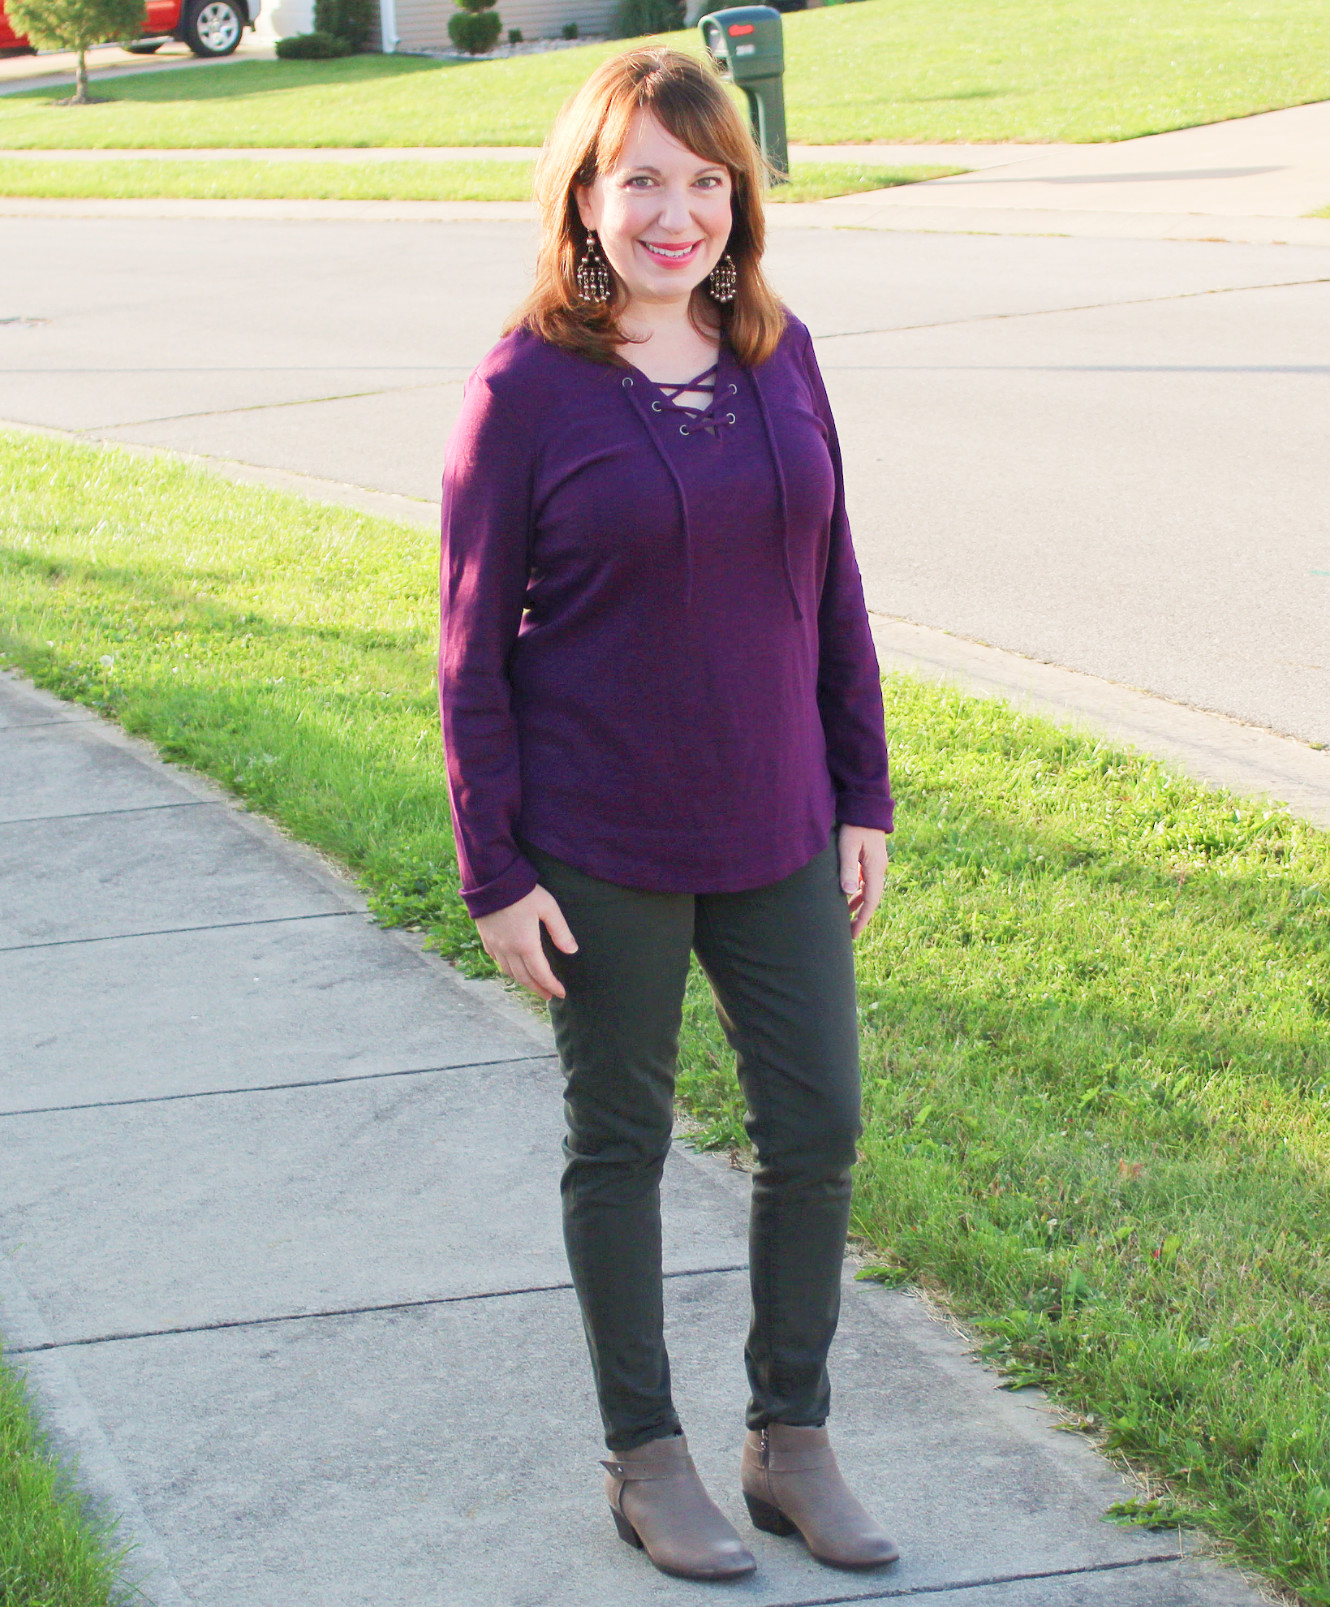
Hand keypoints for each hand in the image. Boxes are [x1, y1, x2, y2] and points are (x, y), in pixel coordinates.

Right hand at [475, 884, 577, 1000]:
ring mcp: (495, 945)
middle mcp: (509, 950)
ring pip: (509, 972)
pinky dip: (508, 970)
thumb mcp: (548, 907)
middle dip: (538, 989)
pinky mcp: (486, 939)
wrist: (491, 879)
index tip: (561, 993)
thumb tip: (572, 951)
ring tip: (534, 985)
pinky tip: (513, 968)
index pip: (541, 974)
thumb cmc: (523, 892)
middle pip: (524, 978)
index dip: (551, 986)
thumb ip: (560, 931)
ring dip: (523, 982)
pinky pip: (498, 961)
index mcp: (526, 944)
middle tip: (548, 996)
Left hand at [838, 824, 887, 938]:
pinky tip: (849, 894)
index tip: (854, 934)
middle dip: (862, 916)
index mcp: (876, 868)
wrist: (866, 806)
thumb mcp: (848, 847)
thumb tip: (848, 892)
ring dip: (859, 904)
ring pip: (869, 890)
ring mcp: (876, 863)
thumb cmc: (854, 826)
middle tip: (850, 932)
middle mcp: (879, 868)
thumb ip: (848, 869)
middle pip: (872, 898)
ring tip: (847, 917)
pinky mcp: (871, 858)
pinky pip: (866, 880)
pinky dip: (858, 891)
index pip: (871, 901)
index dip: (863, 919)